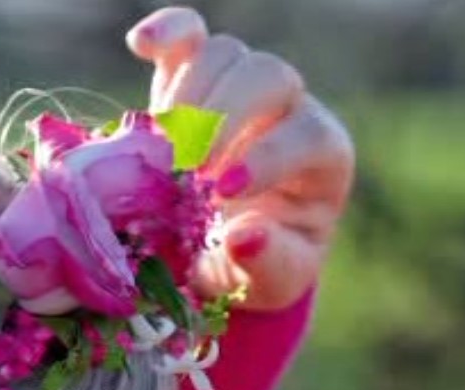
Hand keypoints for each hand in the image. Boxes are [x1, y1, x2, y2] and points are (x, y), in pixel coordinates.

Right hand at [126, 7, 354, 310]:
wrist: (225, 249)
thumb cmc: (261, 264)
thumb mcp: (272, 282)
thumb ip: (266, 264)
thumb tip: (246, 236)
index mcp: (323, 156)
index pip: (309, 136)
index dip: (267, 157)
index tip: (219, 192)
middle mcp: (290, 109)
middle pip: (271, 76)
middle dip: (225, 116)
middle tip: (186, 165)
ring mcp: (243, 86)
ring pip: (226, 54)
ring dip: (189, 93)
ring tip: (162, 144)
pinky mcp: (197, 75)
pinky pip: (189, 34)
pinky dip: (166, 32)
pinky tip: (141, 45)